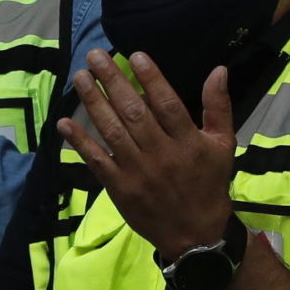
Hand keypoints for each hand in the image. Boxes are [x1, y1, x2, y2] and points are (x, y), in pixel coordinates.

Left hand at [59, 51, 235, 265]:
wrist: (195, 234)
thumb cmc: (209, 183)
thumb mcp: (223, 145)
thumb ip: (218, 107)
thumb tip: (218, 69)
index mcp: (188, 142)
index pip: (167, 104)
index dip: (151, 79)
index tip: (134, 55)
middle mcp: (161, 155)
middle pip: (134, 113)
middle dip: (112, 82)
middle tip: (95, 56)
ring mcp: (138, 172)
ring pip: (112, 132)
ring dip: (93, 103)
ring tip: (81, 77)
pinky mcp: (120, 188)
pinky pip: (97, 161)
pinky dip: (81, 142)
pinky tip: (65, 122)